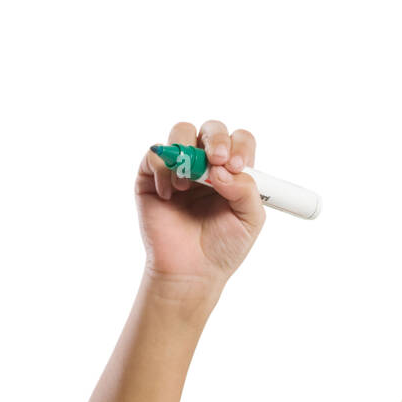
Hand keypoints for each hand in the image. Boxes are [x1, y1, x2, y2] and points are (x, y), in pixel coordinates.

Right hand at [134, 119, 266, 293]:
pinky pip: (154, 155)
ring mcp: (178, 168)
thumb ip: (247, 191)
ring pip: (181, 132)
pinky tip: (170, 195)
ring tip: (189, 184)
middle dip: (216, 139)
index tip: (237, 166)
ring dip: (188, 153)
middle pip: (211, 129)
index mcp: (232, 172)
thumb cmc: (223, 247)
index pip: (239, 141)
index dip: (239, 146)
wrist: (192, 272)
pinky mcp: (151, 177)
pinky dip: (163, 169)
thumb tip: (221, 168)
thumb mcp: (249, 221)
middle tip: (217, 160)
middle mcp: (206, 165)